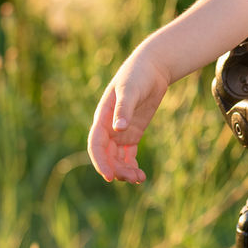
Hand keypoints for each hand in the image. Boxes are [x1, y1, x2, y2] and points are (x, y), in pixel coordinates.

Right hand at [87, 46, 169, 182]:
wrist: (152, 68)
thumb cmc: (138, 75)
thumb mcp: (131, 90)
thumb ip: (124, 109)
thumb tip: (117, 129)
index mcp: (102, 118)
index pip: (96, 145)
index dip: (100, 161)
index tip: (109, 176)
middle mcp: (108, 127)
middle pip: (107, 155)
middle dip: (116, 169)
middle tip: (132, 178)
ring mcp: (120, 131)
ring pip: (117, 158)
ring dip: (125, 170)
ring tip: (139, 179)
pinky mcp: (132, 133)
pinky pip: (128, 154)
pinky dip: (131, 165)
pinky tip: (140, 175)